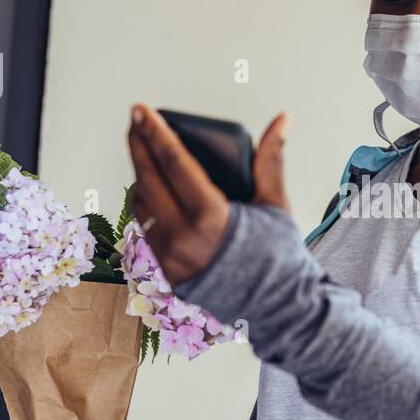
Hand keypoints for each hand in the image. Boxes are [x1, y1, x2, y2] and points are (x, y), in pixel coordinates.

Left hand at [127, 105, 289, 284]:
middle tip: (136, 119)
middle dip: (138, 144)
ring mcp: (169, 257)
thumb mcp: (275, 204)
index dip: (156, 133)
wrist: (277, 308)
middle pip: (147, 179)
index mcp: (210, 218)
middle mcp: (182, 238)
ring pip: (142, 204)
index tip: (143, 111)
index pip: (173, 164)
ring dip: (141, 174)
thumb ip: (271, 158)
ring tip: (145, 150)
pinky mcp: (165, 270)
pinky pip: (147, 227)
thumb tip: (283, 118)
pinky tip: (154, 187)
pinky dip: (149, 203)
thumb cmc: (279, 256)